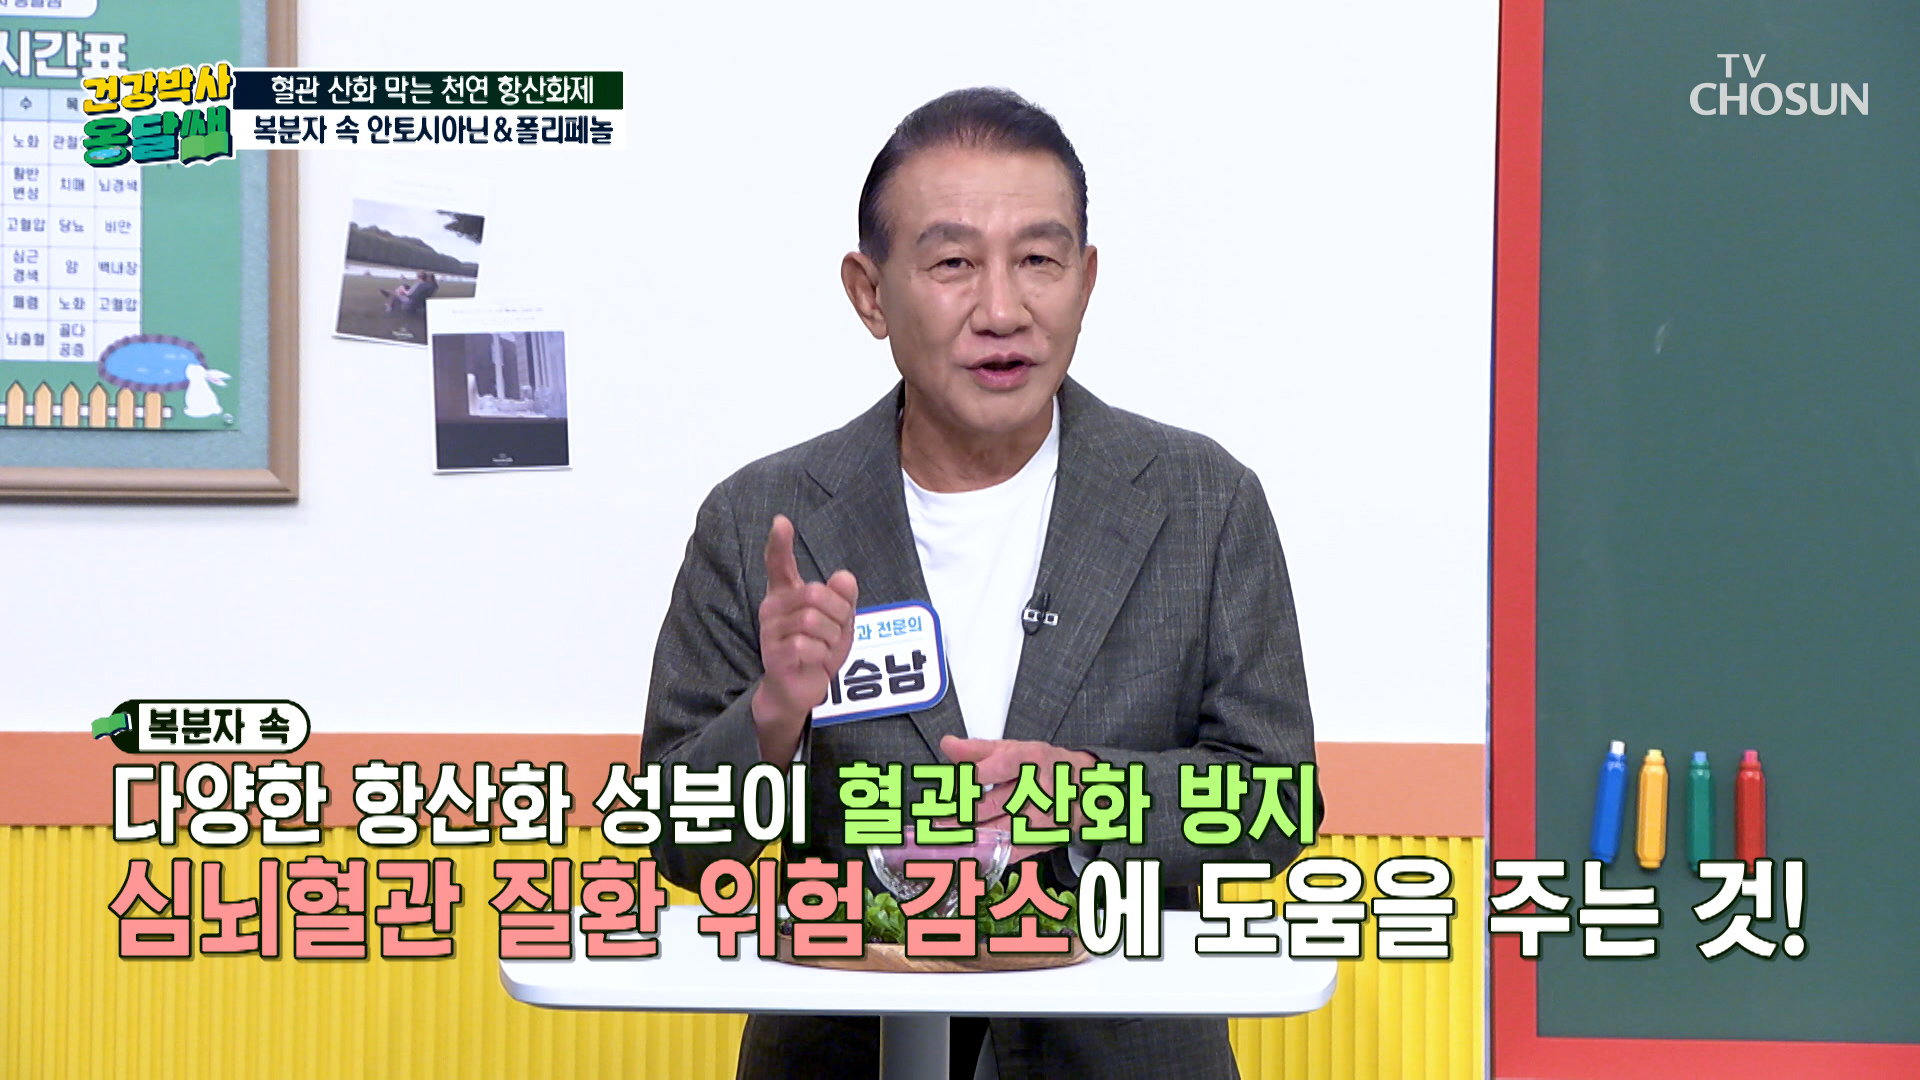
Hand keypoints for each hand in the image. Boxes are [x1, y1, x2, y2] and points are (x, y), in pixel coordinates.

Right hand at [752, 514, 857, 761]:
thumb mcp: (839, 622)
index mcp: (787, 594)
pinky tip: (814, 661)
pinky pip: (808, 645)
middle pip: (815, 594)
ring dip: (832, 637)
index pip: (778, 563)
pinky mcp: (774, 654)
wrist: (799, 691)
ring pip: (814, 621)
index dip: (779, 543)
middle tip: (837, 630)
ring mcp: (770, 631)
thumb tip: (844, 577)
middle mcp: (773, 608)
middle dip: (838, 613)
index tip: (781, 522)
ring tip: (825, 648)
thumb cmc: (817, 652)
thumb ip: (843, 598)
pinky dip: (823, 655)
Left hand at [939, 735, 1097, 857]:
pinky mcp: (1043, 839)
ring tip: (944, 838)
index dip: (964, 780)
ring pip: (999, 831)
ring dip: (968, 837)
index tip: (944, 789)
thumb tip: (949, 745)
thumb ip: (978, 749)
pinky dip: (988, 853)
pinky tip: (969, 852)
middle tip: (934, 821)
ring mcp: (1043, 818)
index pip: (991, 770)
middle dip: (958, 815)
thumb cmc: (1047, 767)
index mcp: (1030, 759)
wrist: (1087, 789)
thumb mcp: (1015, 749)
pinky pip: (1010, 850)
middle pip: (990, 805)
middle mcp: (1039, 789)